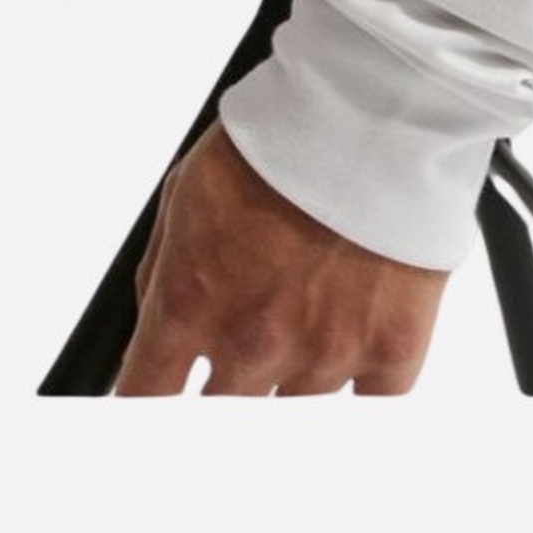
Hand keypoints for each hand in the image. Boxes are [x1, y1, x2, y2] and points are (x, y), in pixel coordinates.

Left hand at [109, 114, 447, 394]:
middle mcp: (253, 342)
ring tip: (303, 308)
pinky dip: (355, 383)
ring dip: (288, 375)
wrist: (365, 117)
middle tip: (242, 339)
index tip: (150, 404)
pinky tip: (348, 338)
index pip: (146, 395)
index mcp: (192, 302)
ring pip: (291, 413)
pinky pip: (367, 408)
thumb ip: (163, 275)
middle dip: (221, 385)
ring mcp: (324, 357)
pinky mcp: (390, 354)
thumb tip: (153, 328)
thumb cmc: (275, 144)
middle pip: (220, 415)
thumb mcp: (183, 195)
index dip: (142, 407)